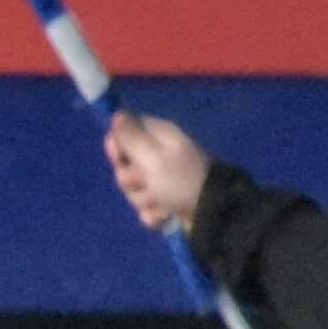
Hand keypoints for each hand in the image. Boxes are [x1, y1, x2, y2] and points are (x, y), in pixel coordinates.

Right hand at [103, 112, 209, 232]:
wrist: (210, 211)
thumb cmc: (180, 179)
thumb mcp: (152, 155)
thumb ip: (131, 137)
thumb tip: (117, 114)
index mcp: (158, 138)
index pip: (126, 133)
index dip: (117, 146)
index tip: (119, 158)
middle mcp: (158, 157)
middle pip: (125, 167)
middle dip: (131, 180)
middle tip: (146, 181)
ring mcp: (161, 181)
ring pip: (133, 191)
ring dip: (144, 200)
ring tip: (163, 200)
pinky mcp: (164, 203)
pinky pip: (145, 209)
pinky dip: (155, 214)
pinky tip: (167, 213)